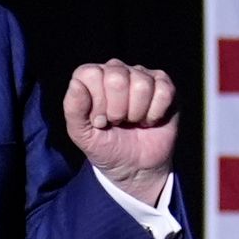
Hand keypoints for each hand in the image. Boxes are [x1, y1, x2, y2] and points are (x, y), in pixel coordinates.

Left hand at [64, 60, 179, 193]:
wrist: (135, 167)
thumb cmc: (106, 146)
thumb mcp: (82, 134)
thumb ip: (73, 109)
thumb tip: (76, 84)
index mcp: (92, 77)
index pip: (92, 75)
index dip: (97, 103)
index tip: (100, 121)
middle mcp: (116, 70)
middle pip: (117, 78)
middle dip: (117, 110)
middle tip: (118, 122)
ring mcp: (141, 75)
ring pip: (142, 85)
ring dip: (137, 113)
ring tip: (133, 121)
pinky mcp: (164, 85)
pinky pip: (164, 91)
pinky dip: (155, 113)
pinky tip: (149, 119)